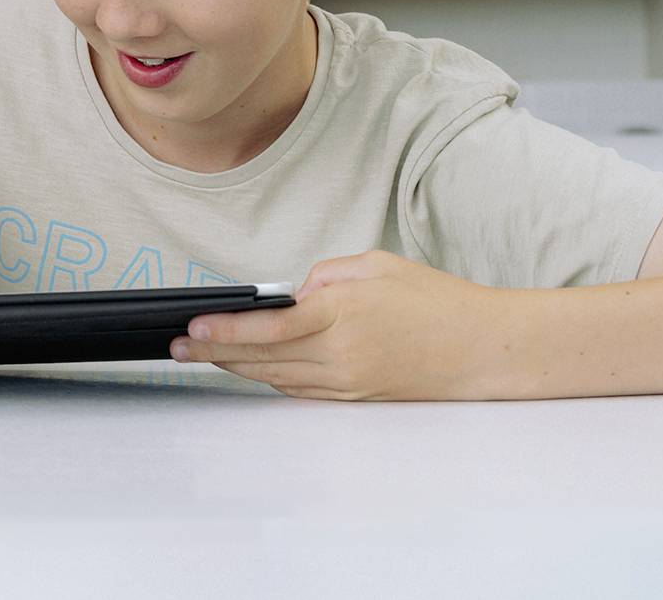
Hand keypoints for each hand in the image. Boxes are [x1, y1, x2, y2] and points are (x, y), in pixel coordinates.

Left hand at [170, 250, 506, 400]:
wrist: (484, 349)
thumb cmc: (437, 300)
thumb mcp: (376, 266)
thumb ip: (325, 275)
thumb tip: (293, 293)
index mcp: (341, 314)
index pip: (269, 326)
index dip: (225, 331)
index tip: (193, 328)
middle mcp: (340, 354)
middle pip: (263, 357)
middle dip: (215, 354)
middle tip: (178, 348)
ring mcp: (348, 381)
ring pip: (278, 378)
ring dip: (238, 368)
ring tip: (204, 357)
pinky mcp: (357, 397)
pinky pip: (302, 391)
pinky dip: (273, 379)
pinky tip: (254, 369)